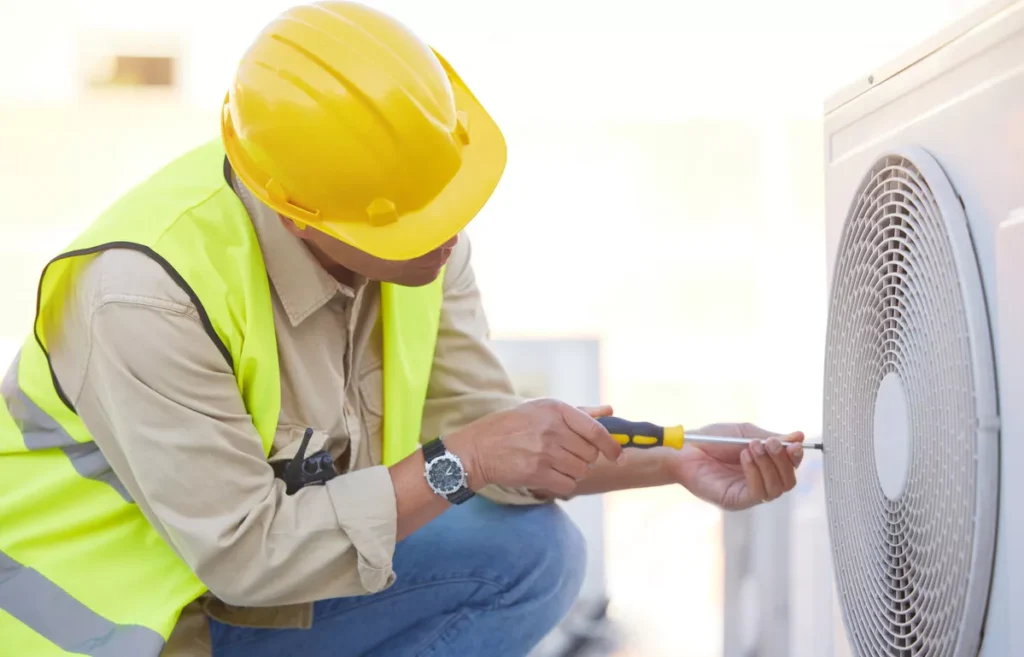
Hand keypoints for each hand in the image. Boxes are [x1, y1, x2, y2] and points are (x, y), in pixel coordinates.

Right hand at [444, 399, 622, 497]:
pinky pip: (568, 485)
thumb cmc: (511, 426)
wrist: (478, 449)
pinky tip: (550, 475)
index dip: (611, 446)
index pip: (595, 431)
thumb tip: (609, 410)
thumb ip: (579, 412)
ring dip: (573, 472)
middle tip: (565, 455)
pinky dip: (563, 484)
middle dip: (584, 458)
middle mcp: (553, 429)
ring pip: (581, 471)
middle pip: (590, 454)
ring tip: (555, 464)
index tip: (618, 456)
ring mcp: (545, 451)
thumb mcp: (542, 409)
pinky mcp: (537, 472)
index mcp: (556, 409)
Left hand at [663, 423, 804, 509]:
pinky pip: (757, 493)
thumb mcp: (744, 434)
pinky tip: (744, 458)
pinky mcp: (735, 501)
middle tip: (769, 443)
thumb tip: (799, 436)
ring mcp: (748, 494)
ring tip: (751, 447)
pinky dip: (755, 474)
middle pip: (788, 481)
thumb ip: (770, 437)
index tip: (794, 444)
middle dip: (782, 461)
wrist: (683, 450)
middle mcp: (759, 482)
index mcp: (764, 466)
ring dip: (768, 465)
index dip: (795, 457)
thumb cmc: (711, 441)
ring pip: (776, 489)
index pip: (789, 468)